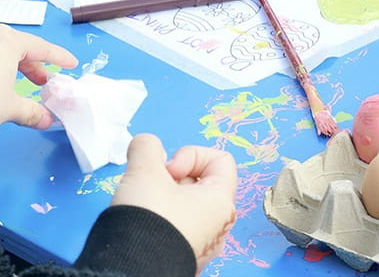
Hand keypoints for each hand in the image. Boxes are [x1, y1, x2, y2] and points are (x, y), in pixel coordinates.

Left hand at [0, 24, 78, 128]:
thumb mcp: (7, 107)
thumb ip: (29, 111)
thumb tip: (43, 119)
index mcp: (8, 41)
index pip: (42, 47)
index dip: (60, 57)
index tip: (70, 63)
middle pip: (20, 47)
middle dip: (33, 66)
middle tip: (43, 81)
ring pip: (4, 51)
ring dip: (12, 67)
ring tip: (17, 84)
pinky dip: (0, 67)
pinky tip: (1, 83)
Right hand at [111, 134, 237, 271]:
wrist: (128, 270)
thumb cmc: (147, 223)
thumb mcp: (144, 171)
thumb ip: (147, 148)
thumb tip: (146, 144)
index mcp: (221, 202)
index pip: (221, 160)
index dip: (191, 156)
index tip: (168, 169)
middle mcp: (218, 225)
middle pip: (200, 183)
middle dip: (172, 178)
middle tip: (152, 186)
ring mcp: (202, 244)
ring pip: (185, 207)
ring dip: (163, 198)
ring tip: (143, 205)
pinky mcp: (183, 257)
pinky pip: (176, 228)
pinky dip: (160, 220)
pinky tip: (141, 225)